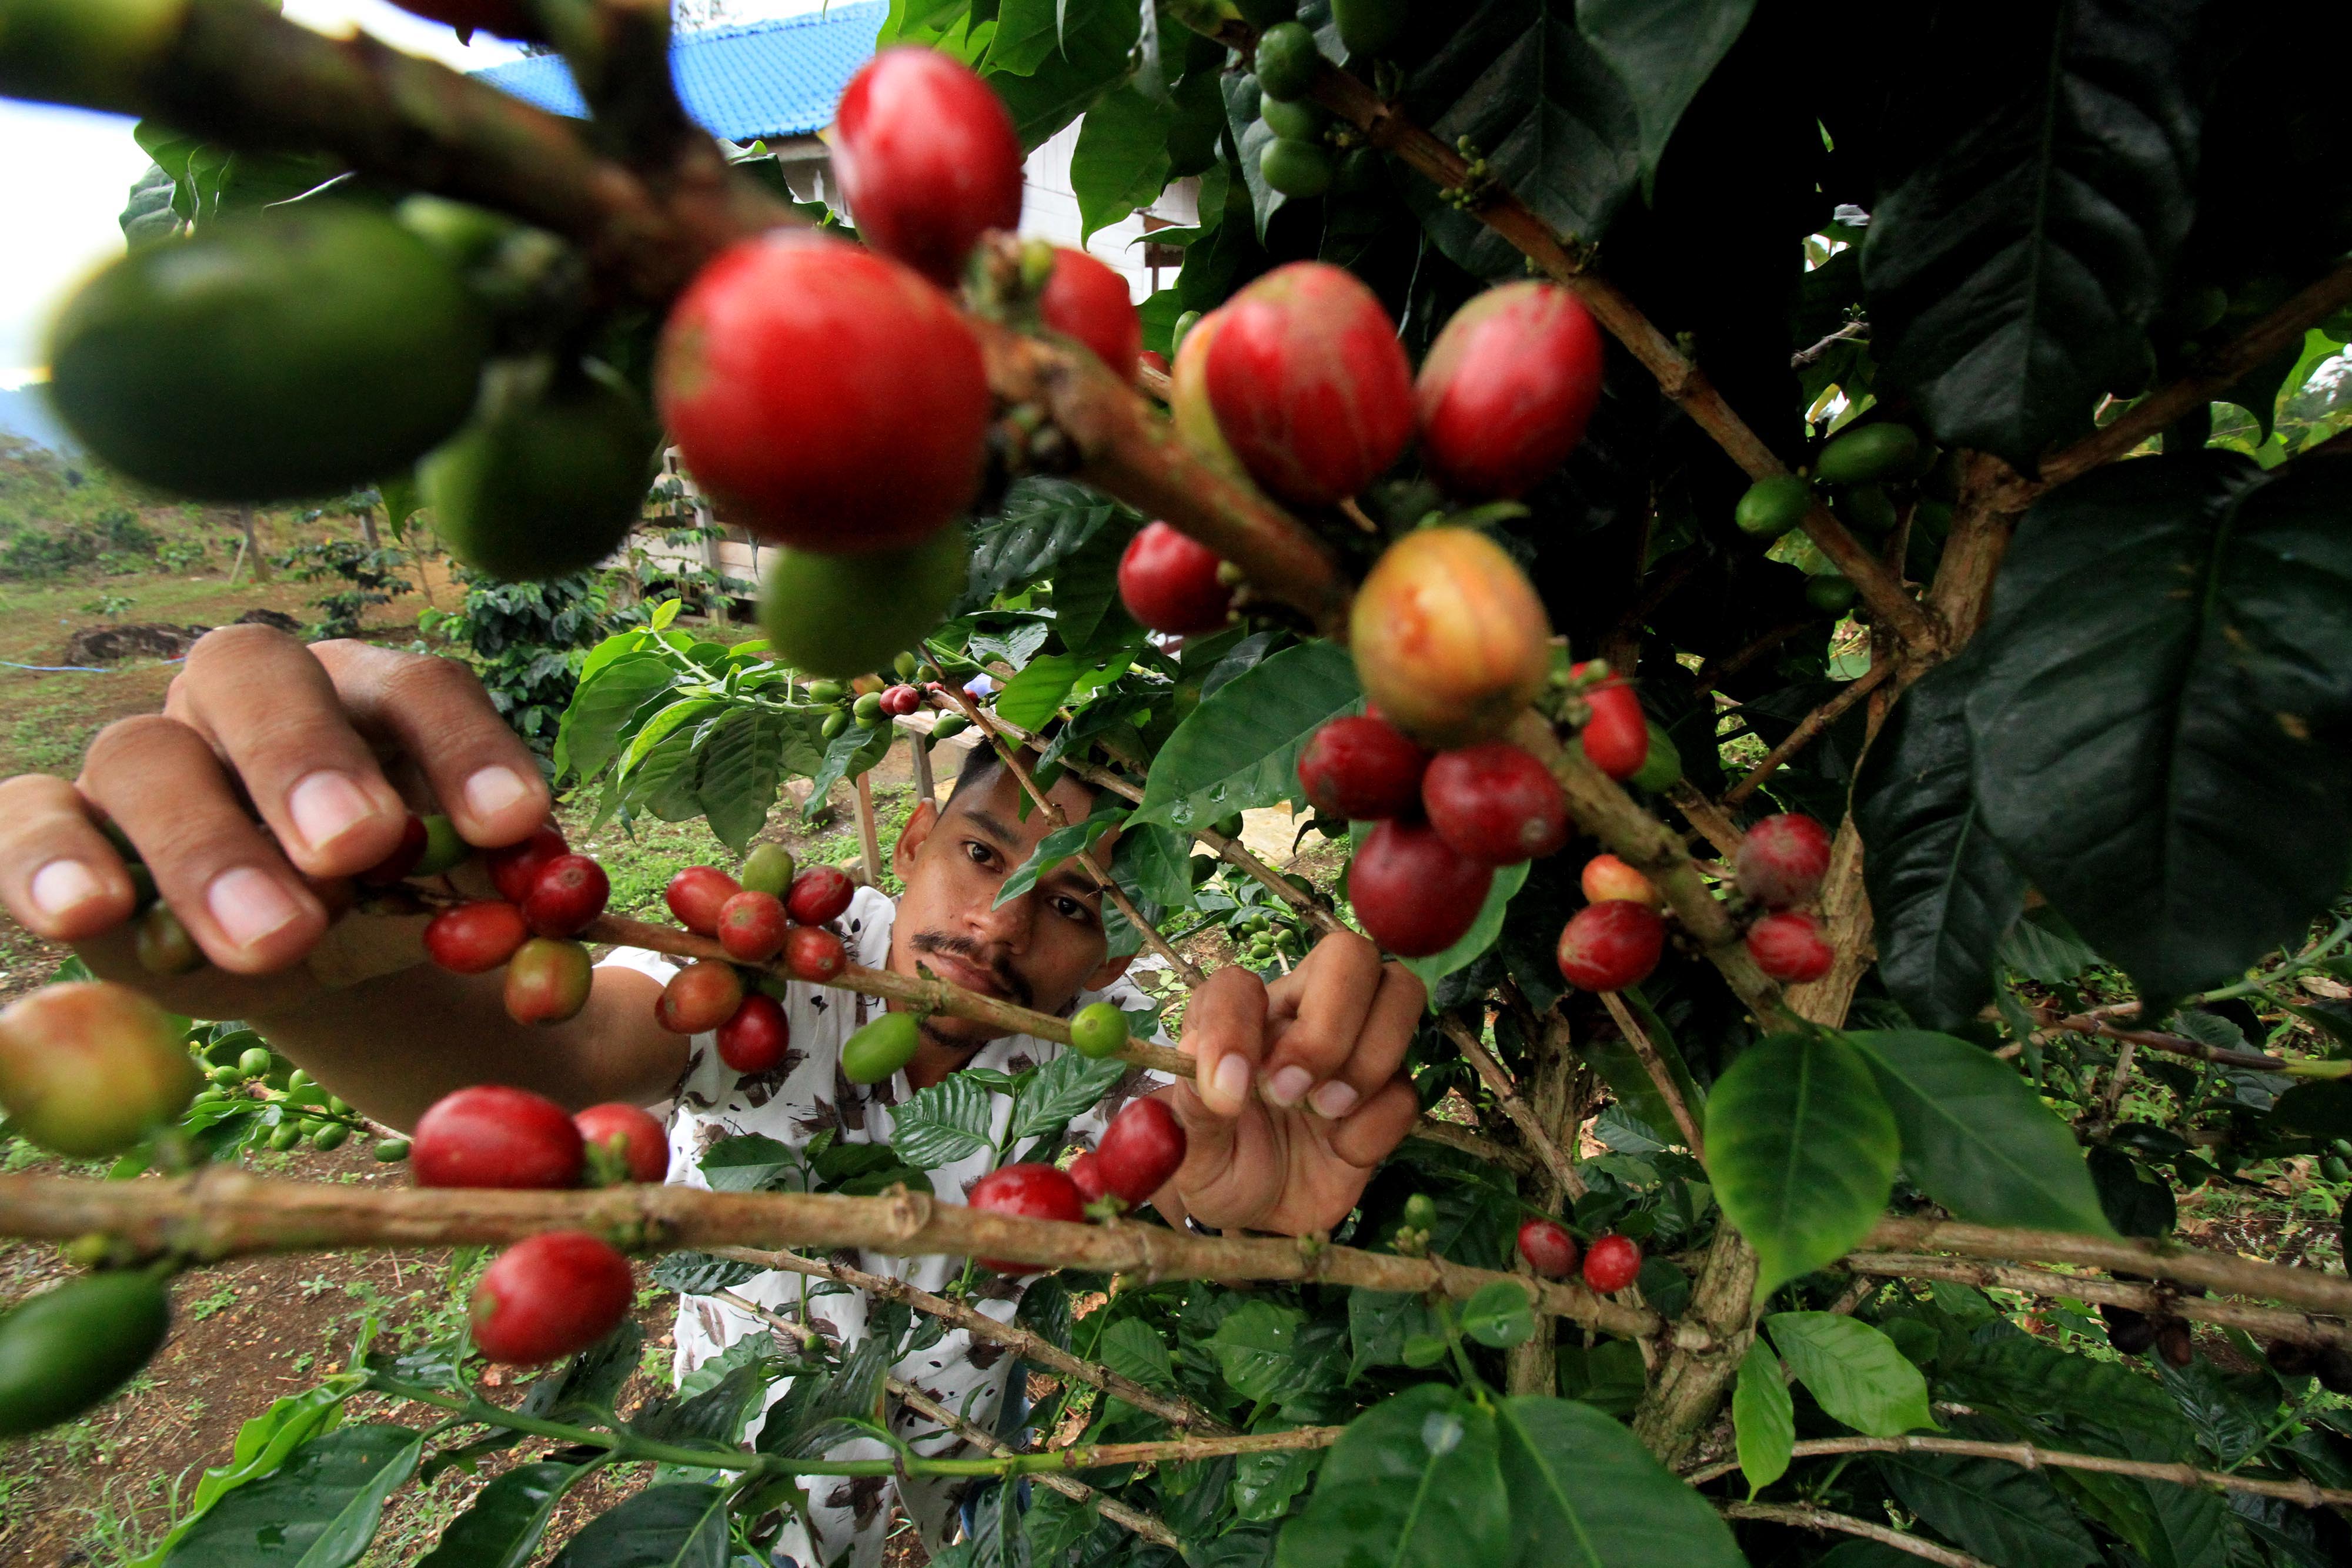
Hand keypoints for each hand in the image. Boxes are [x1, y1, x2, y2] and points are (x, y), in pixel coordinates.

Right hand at [0, 627, 550, 1008]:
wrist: (316, 961)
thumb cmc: (411, 915)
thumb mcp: (482, 924)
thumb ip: (533, 938)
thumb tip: (579, 990)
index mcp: (372, 696)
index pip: (419, 687)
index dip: (465, 746)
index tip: (513, 826)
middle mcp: (254, 703)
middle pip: (264, 679)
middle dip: (312, 762)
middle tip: (361, 849)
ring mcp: (152, 759)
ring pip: (147, 756)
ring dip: (209, 845)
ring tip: (278, 935)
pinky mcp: (64, 831)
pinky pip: (26, 817)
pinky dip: (49, 859)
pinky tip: (91, 916)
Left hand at [1162, 931, 1423, 1235]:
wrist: (1262, 1217)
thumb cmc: (1220, 1164)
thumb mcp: (1189, 1149)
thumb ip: (1192, 1104)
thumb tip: (1195, 1051)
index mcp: (1241, 1016)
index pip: (1238, 984)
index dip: (1232, 1028)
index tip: (1227, 1091)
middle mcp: (1302, 1014)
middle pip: (1350, 954)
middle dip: (1327, 1027)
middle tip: (1290, 1092)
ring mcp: (1354, 1049)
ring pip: (1400, 994)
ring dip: (1366, 1061)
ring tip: (1323, 1113)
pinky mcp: (1388, 1097)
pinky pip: (1405, 1090)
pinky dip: (1375, 1126)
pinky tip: (1342, 1150)